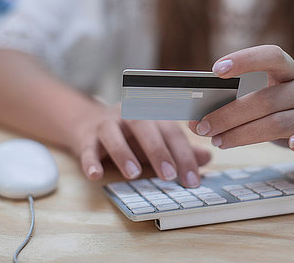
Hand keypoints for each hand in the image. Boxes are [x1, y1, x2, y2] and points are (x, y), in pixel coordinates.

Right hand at [74, 105, 210, 186]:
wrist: (88, 123)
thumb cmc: (129, 134)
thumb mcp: (156, 140)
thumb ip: (179, 149)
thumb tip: (207, 158)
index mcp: (151, 113)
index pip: (170, 130)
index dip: (183, 154)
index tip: (192, 179)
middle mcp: (128, 114)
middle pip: (144, 126)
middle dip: (158, 151)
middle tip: (170, 175)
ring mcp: (105, 124)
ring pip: (113, 133)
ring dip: (123, 153)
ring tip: (133, 174)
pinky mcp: (86, 137)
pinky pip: (87, 148)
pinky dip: (90, 161)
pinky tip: (95, 175)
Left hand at [188, 45, 293, 169]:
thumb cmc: (286, 112)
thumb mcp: (264, 100)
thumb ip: (234, 104)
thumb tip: (193, 120)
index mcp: (290, 71)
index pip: (271, 55)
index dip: (245, 60)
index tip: (216, 70)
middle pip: (265, 99)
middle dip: (228, 115)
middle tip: (203, 128)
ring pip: (281, 123)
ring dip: (244, 135)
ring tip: (219, 142)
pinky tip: (293, 145)